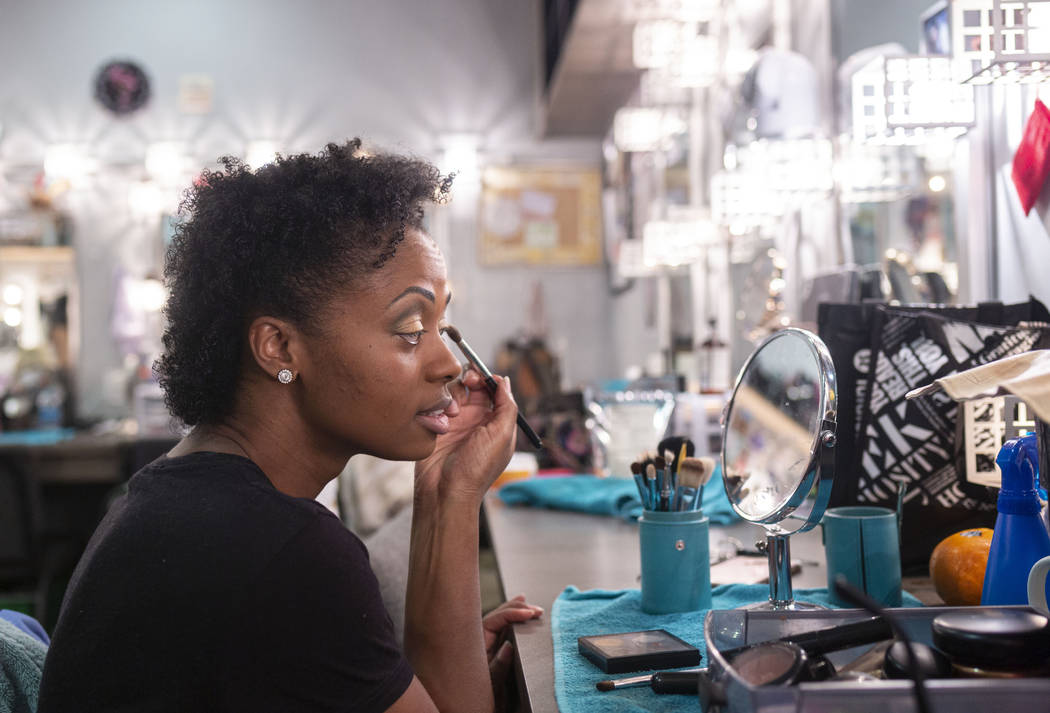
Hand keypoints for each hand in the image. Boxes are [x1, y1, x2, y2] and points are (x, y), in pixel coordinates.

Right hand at [415, 368, 517, 502]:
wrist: (445, 492)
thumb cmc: (477, 468)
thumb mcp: (502, 436)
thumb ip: (507, 406)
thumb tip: (506, 381)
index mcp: (496, 422)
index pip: (496, 390)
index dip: (490, 379)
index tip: (484, 377)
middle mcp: (476, 419)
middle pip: (474, 385)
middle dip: (472, 378)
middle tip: (468, 381)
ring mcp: (455, 421)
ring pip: (454, 391)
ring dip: (454, 394)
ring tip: (453, 412)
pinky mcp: (436, 424)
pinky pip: (436, 402)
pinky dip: (438, 403)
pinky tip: (441, 419)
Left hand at [484, 595, 543, 705]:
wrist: (475, 706)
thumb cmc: (478, 694)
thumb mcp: (490, 681)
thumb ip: (498, 665)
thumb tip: (509, 646)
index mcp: (477, 641)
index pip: (496, 619)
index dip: (513, 613)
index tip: (529, 613)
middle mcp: (481, 638)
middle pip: (499, 615)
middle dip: (518, 608)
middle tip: (536, 610)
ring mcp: (487, 641)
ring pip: (502, 619)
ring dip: (517, 611)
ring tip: (531, 608)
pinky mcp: (494, 646)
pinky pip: (504, 628)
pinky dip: (514, 618)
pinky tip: (522, 612)